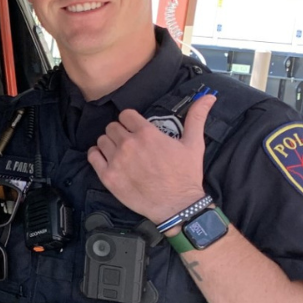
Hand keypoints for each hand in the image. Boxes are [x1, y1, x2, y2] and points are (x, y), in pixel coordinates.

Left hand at [86, 94, 215, 224]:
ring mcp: (116, 160)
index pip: (126, 115)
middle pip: (112, 127)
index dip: (130, 120)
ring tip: (118, 152)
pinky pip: (93, 157)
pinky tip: (105, 159)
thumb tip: (209, 97)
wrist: (177, 205)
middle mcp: (128, 144)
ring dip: (108, 143)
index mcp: (146, 133)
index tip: (134, 128)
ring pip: (102, 140)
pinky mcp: (108, 176)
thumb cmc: (186, 175)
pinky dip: (97, 155)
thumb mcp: (194, 144)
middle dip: (119, 132)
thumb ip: (196, 118)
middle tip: (128, 142)